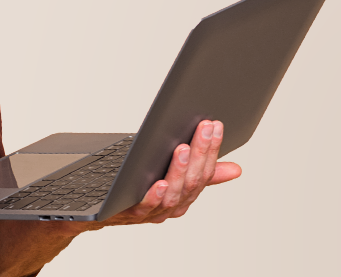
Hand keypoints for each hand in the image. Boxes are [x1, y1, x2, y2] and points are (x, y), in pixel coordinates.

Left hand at [95, 119, 241, 227]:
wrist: (104, 212)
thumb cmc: (141, 190)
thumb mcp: (174, 178)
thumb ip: (201, 174)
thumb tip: (236, 169)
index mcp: (186, 196)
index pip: (205, 172)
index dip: (212, 149)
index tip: (214, 125)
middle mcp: (173, 206)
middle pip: (192, 181)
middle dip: (200, 153)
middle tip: (203, 128)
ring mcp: (153, 212)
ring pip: (173, 194)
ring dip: (179, 171)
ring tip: (183, 149)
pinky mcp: (129, 214)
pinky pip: (145, 207)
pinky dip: (154, 196)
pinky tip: (159, 183)